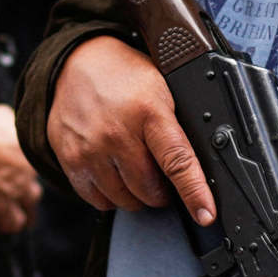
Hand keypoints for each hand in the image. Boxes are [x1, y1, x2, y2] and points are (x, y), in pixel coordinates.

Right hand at [0, 100, 41, 245]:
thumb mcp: (3, 117)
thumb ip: (13, 129)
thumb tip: (13, 130)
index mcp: (29, 164)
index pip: (36, 180)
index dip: (27, 185)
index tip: (22, 189)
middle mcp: (21, 186)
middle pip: (30, 206)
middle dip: (24, 210)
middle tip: (17, 212)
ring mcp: (2, 203)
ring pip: (12, 224)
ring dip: (4, 225)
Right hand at [48, 37, 217, 224]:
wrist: (77, 62)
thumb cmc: (125, 77)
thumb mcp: (162, 88)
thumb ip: (179, 124)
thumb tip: (206, 163)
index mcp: (148, 112)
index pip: (177, 161)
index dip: (194, 192)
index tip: (205, 214)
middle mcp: (117, 133)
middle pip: (150, 190)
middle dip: (163, 191)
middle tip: (161, 174)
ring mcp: (90, 150)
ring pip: (125, 200)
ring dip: (137, 195)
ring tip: (136, 169)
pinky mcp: (70, 160)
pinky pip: (99, 200)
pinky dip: (112, 195)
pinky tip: (114, 172)